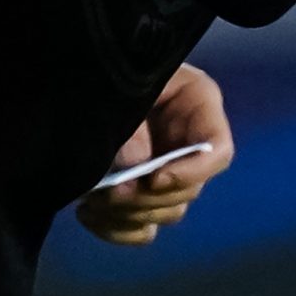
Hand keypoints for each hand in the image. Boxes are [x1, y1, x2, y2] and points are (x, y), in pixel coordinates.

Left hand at [76, 62, 235, 245]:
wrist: (79, 72)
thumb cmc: (108, 66)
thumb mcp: (120, 82)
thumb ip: (131, 121)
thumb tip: (133, 167)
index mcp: (197, 104)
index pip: (217, 149)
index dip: (192, 171)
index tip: (152, 179)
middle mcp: (189, 141)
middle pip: (190, 189)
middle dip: (148, 198)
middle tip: (109, 194)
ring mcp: (167, 170)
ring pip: (167, 212)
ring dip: (130, 215)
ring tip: (91, 201)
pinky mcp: (141, 193)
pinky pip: (142, 228)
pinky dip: (118, 229)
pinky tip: (88, 214)